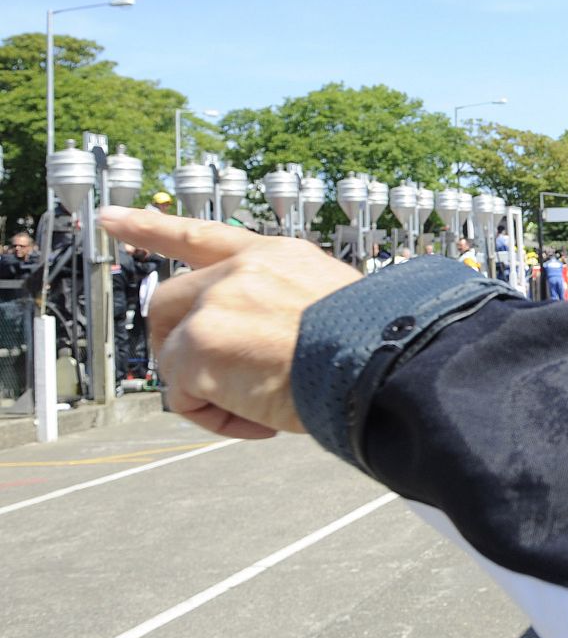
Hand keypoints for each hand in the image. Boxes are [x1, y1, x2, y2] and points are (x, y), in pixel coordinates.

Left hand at [97, 206, 360, 438]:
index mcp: (275, 256)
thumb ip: (277, 311)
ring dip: (207, 389)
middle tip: (208, 382)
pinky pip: (183, 398)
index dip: (153, 227)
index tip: (112, 218)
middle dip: (175, 345)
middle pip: (168, 302)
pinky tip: (260, 419)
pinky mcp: (197, 347)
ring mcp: (215, 305)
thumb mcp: (327, 306)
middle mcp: (240, 270)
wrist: (384, 360)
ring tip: (260, 407)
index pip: (203, 235)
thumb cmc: (374, 345)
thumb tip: (251, 352)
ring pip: (174, 356)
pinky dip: (216, 418)